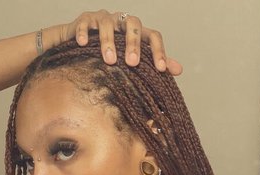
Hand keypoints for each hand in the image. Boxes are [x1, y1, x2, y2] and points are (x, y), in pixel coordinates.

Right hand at [56, 9, 182, 74]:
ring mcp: (103, 18)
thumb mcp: (133, 58)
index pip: (153, 36)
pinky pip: (85, 23)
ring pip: (108, 24)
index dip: (159, 51)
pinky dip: (84, 33)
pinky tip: (83, 44)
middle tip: (132, 63)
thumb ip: (154, 62)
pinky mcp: (85, 19)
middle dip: (133, 44)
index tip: (161, 70)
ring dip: (108, 42)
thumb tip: (179, 70)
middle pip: (133, 25)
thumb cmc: (112, 53)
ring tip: (109, 60)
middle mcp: (122, 21)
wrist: (80, 43)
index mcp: (136, 32)